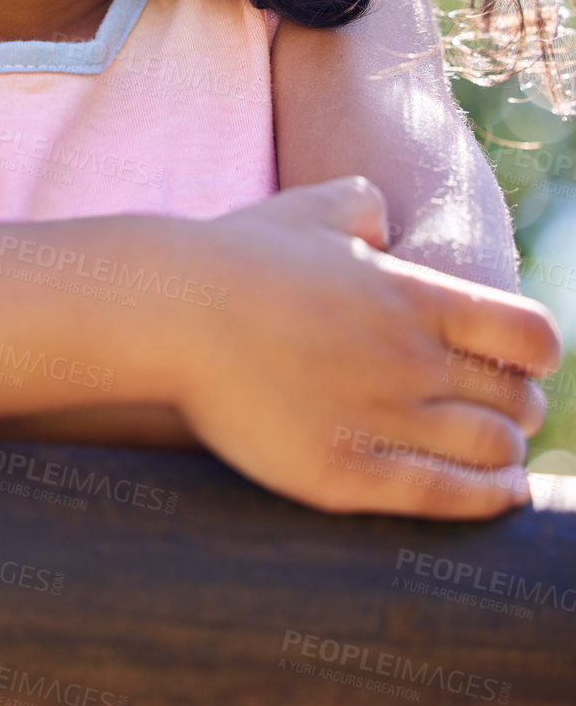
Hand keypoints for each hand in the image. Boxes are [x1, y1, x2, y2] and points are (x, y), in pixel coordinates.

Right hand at [172, 176, 560, 518]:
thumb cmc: (234, 257)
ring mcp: (380, 418)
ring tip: (493, 453)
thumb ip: (362, 207)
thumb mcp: (308, 209)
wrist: (169, 312)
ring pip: (493, 451)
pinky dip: (485, 498)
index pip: (529, 337)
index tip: (518, 361)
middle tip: (497, 409)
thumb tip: (384, 222)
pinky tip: (494, 494)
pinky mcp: (345, 472)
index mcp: (413, 297)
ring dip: (502, 452)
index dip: (535, 354)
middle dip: (517, 407)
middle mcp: (411, 360)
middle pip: (518, 401)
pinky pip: (446, 496)